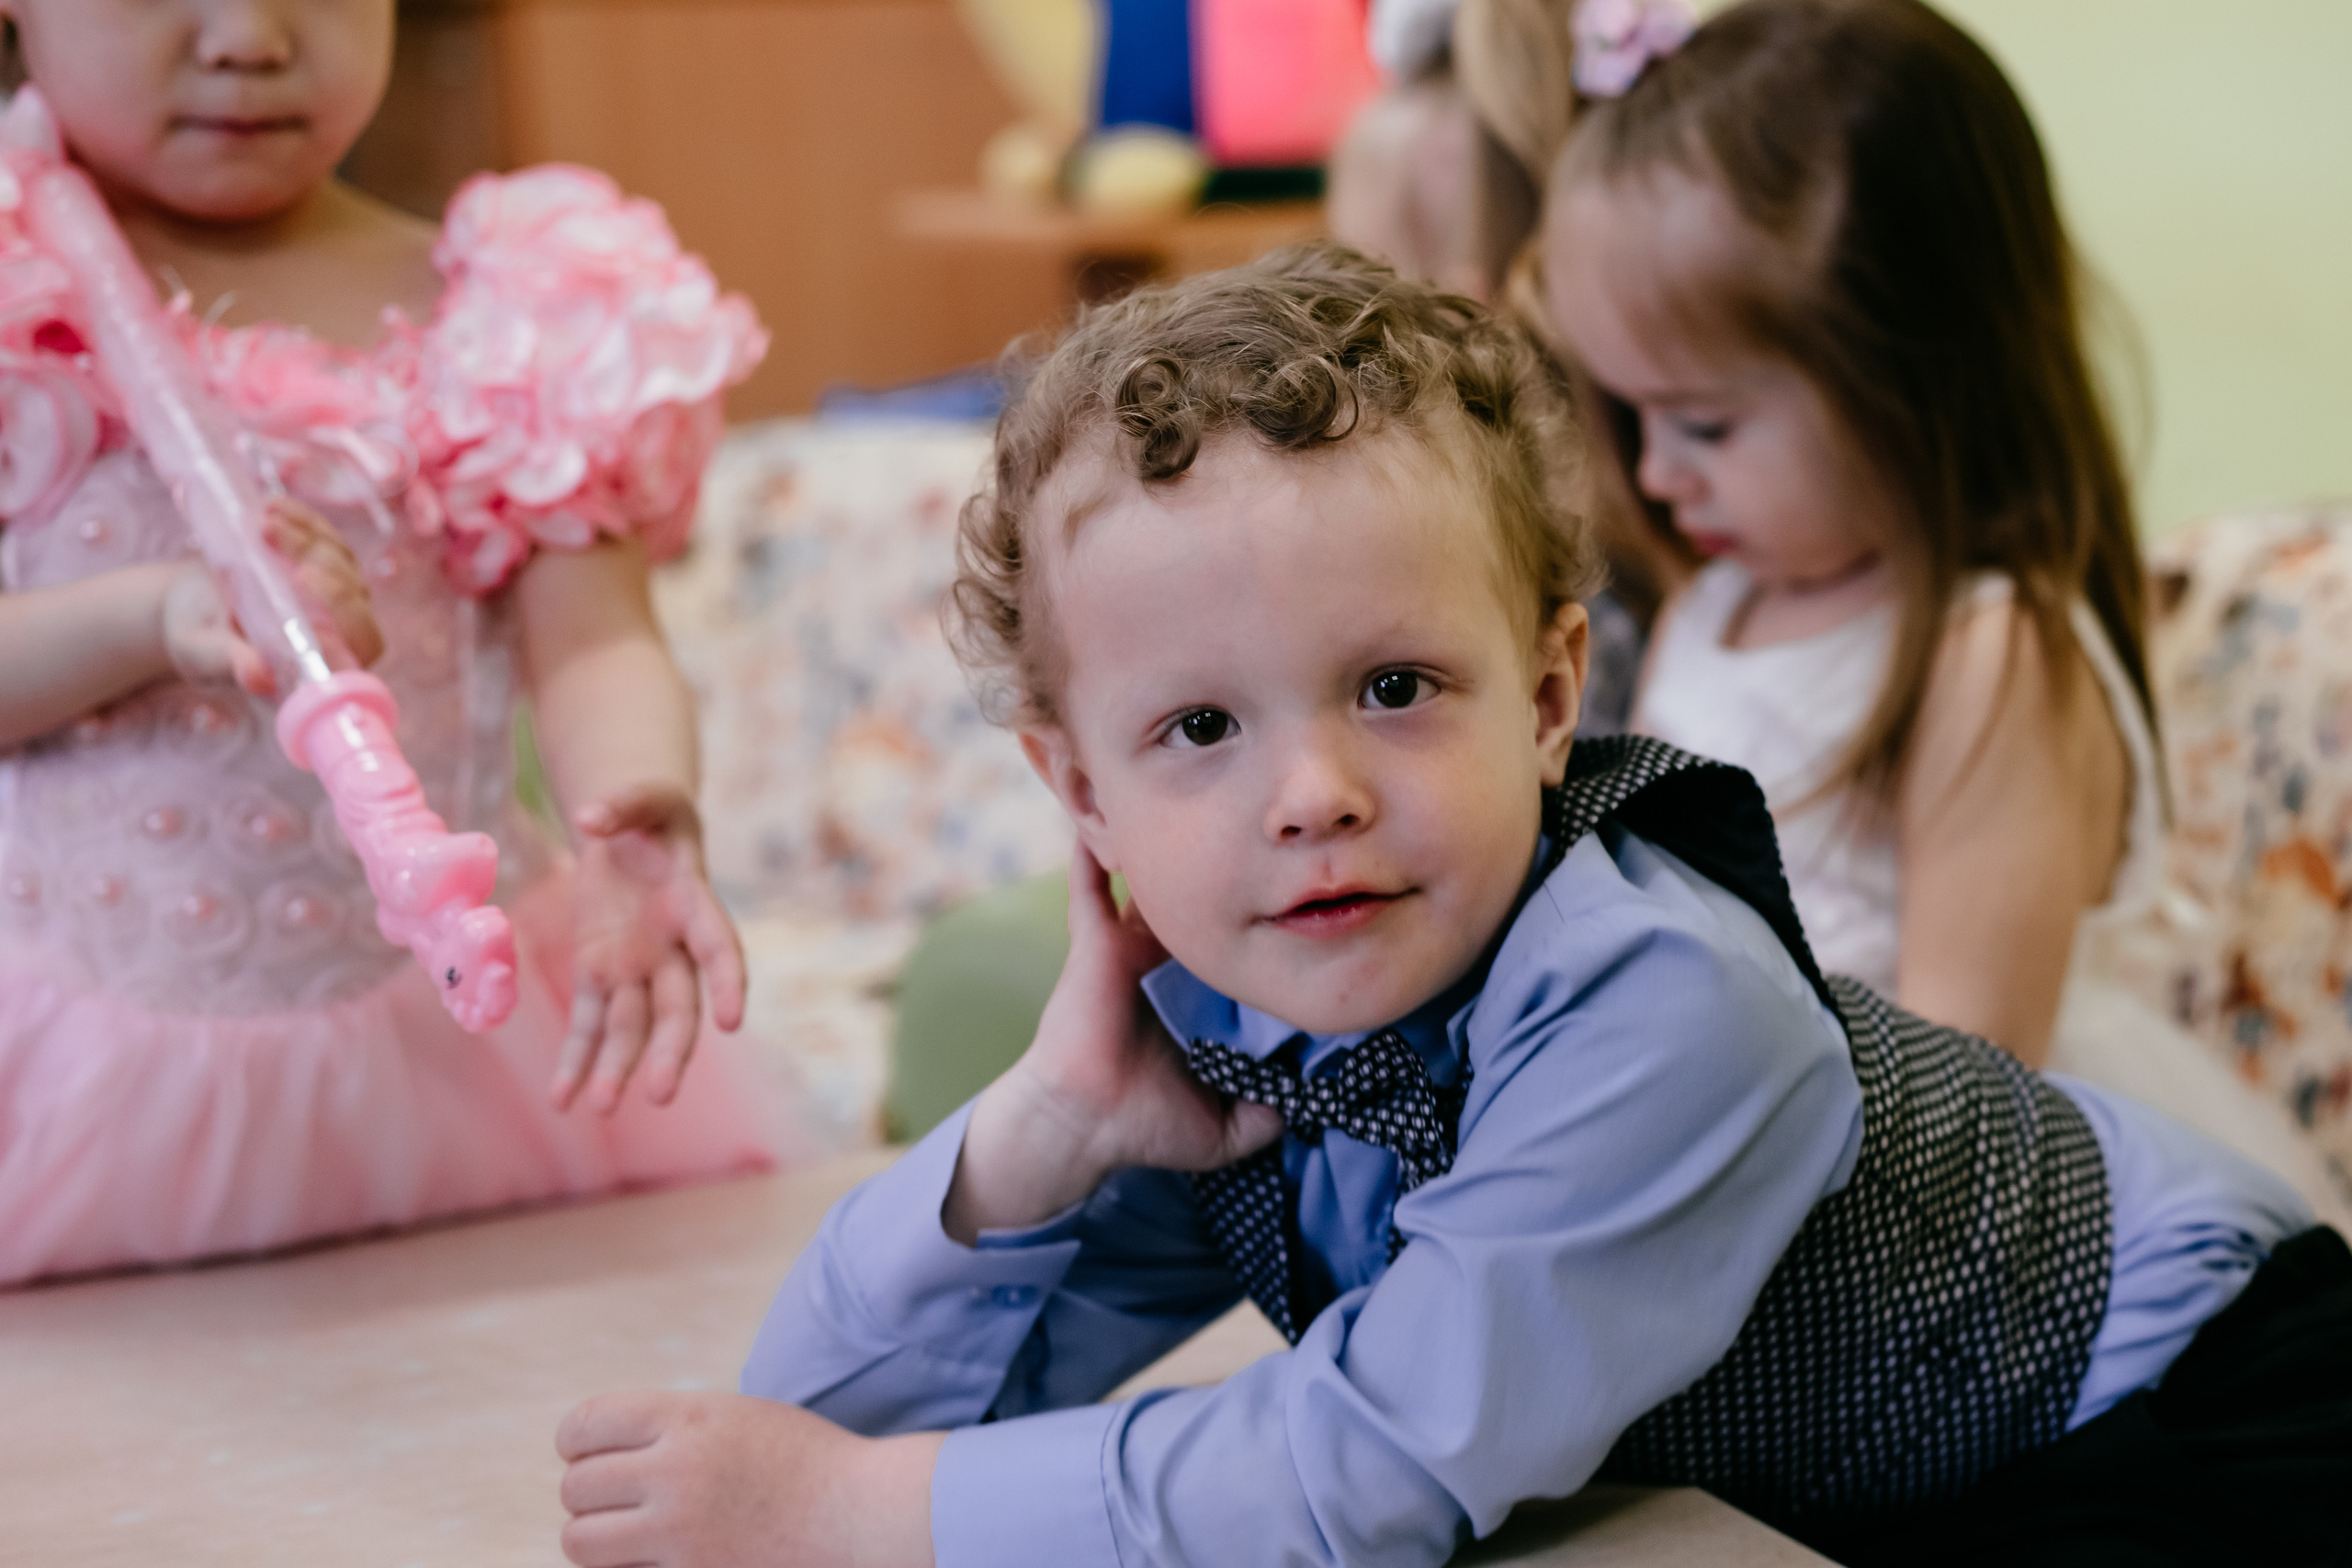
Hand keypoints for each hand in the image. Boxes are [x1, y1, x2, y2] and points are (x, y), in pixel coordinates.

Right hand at [161, 501, 384, 696]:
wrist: (185, 610)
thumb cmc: (198, 643)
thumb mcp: (209, 654)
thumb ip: (234, 664)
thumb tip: (258, 678)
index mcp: (324, 661)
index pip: (363, 641)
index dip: (346, 611)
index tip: (302, 576)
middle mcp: (339, 629)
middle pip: (354, 593)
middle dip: (317, 559)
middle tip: (274, 537)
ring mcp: (333, 593)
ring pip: (340, 560)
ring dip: (306, 536)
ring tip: (264, 520)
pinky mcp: (319, 562)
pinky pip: (324, 537)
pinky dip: (302, 520)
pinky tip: (274, 505)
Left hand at [552, 782, 746, 1113]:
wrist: (635, 831)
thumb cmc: (651, 812)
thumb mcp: (645, 796)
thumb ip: (624, 803)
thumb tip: (591, 820)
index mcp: (694, 904)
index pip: (719, 948)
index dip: (728, 983)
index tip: (731, 1020)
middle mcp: (672, 948)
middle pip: (677, 1007)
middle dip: (669, 1050)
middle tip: (659, 1092)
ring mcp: (635, 967)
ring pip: (631, 1026)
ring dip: (618, 1067)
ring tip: (601, 1107)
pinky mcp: (598, 973)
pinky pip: (588, 1023)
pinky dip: (576, 1059)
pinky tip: (563, 1099)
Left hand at [557, 1391, 940, 1567]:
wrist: (862, 1512)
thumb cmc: (807, 1462)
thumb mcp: (738, 1417)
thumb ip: (675, 1427)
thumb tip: (605, 1451)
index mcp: (688, 1419)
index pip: (585, 1423)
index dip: (575, 1441)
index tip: (585, 1453)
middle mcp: (676, 1471)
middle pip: (576, 1486)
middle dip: (588, 1494)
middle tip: (615, 1501)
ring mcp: (681, 1531)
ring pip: (580, 1540)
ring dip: (595, 1538)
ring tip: (625, 1536)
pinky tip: (654, 1558)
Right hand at [944, 839, 1285, 1240]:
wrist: (1086, 1128)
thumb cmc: (1145, 1128)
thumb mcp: (1228, 1130)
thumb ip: (1270, 1115)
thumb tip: (1314, 1103)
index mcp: (1191, 995)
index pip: (1232, 947)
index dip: (1258, 926)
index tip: (1296, 900)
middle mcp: (1160, 964)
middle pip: (1197, 905)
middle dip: (1222, 871)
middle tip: (1257, 835)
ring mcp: (1124, 949)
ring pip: (1144, 885)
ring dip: (1158, 848)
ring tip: (1183, 796)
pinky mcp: (1094, 944)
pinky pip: (1089, 889)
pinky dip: (1091, 854)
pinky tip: (1105, 810)